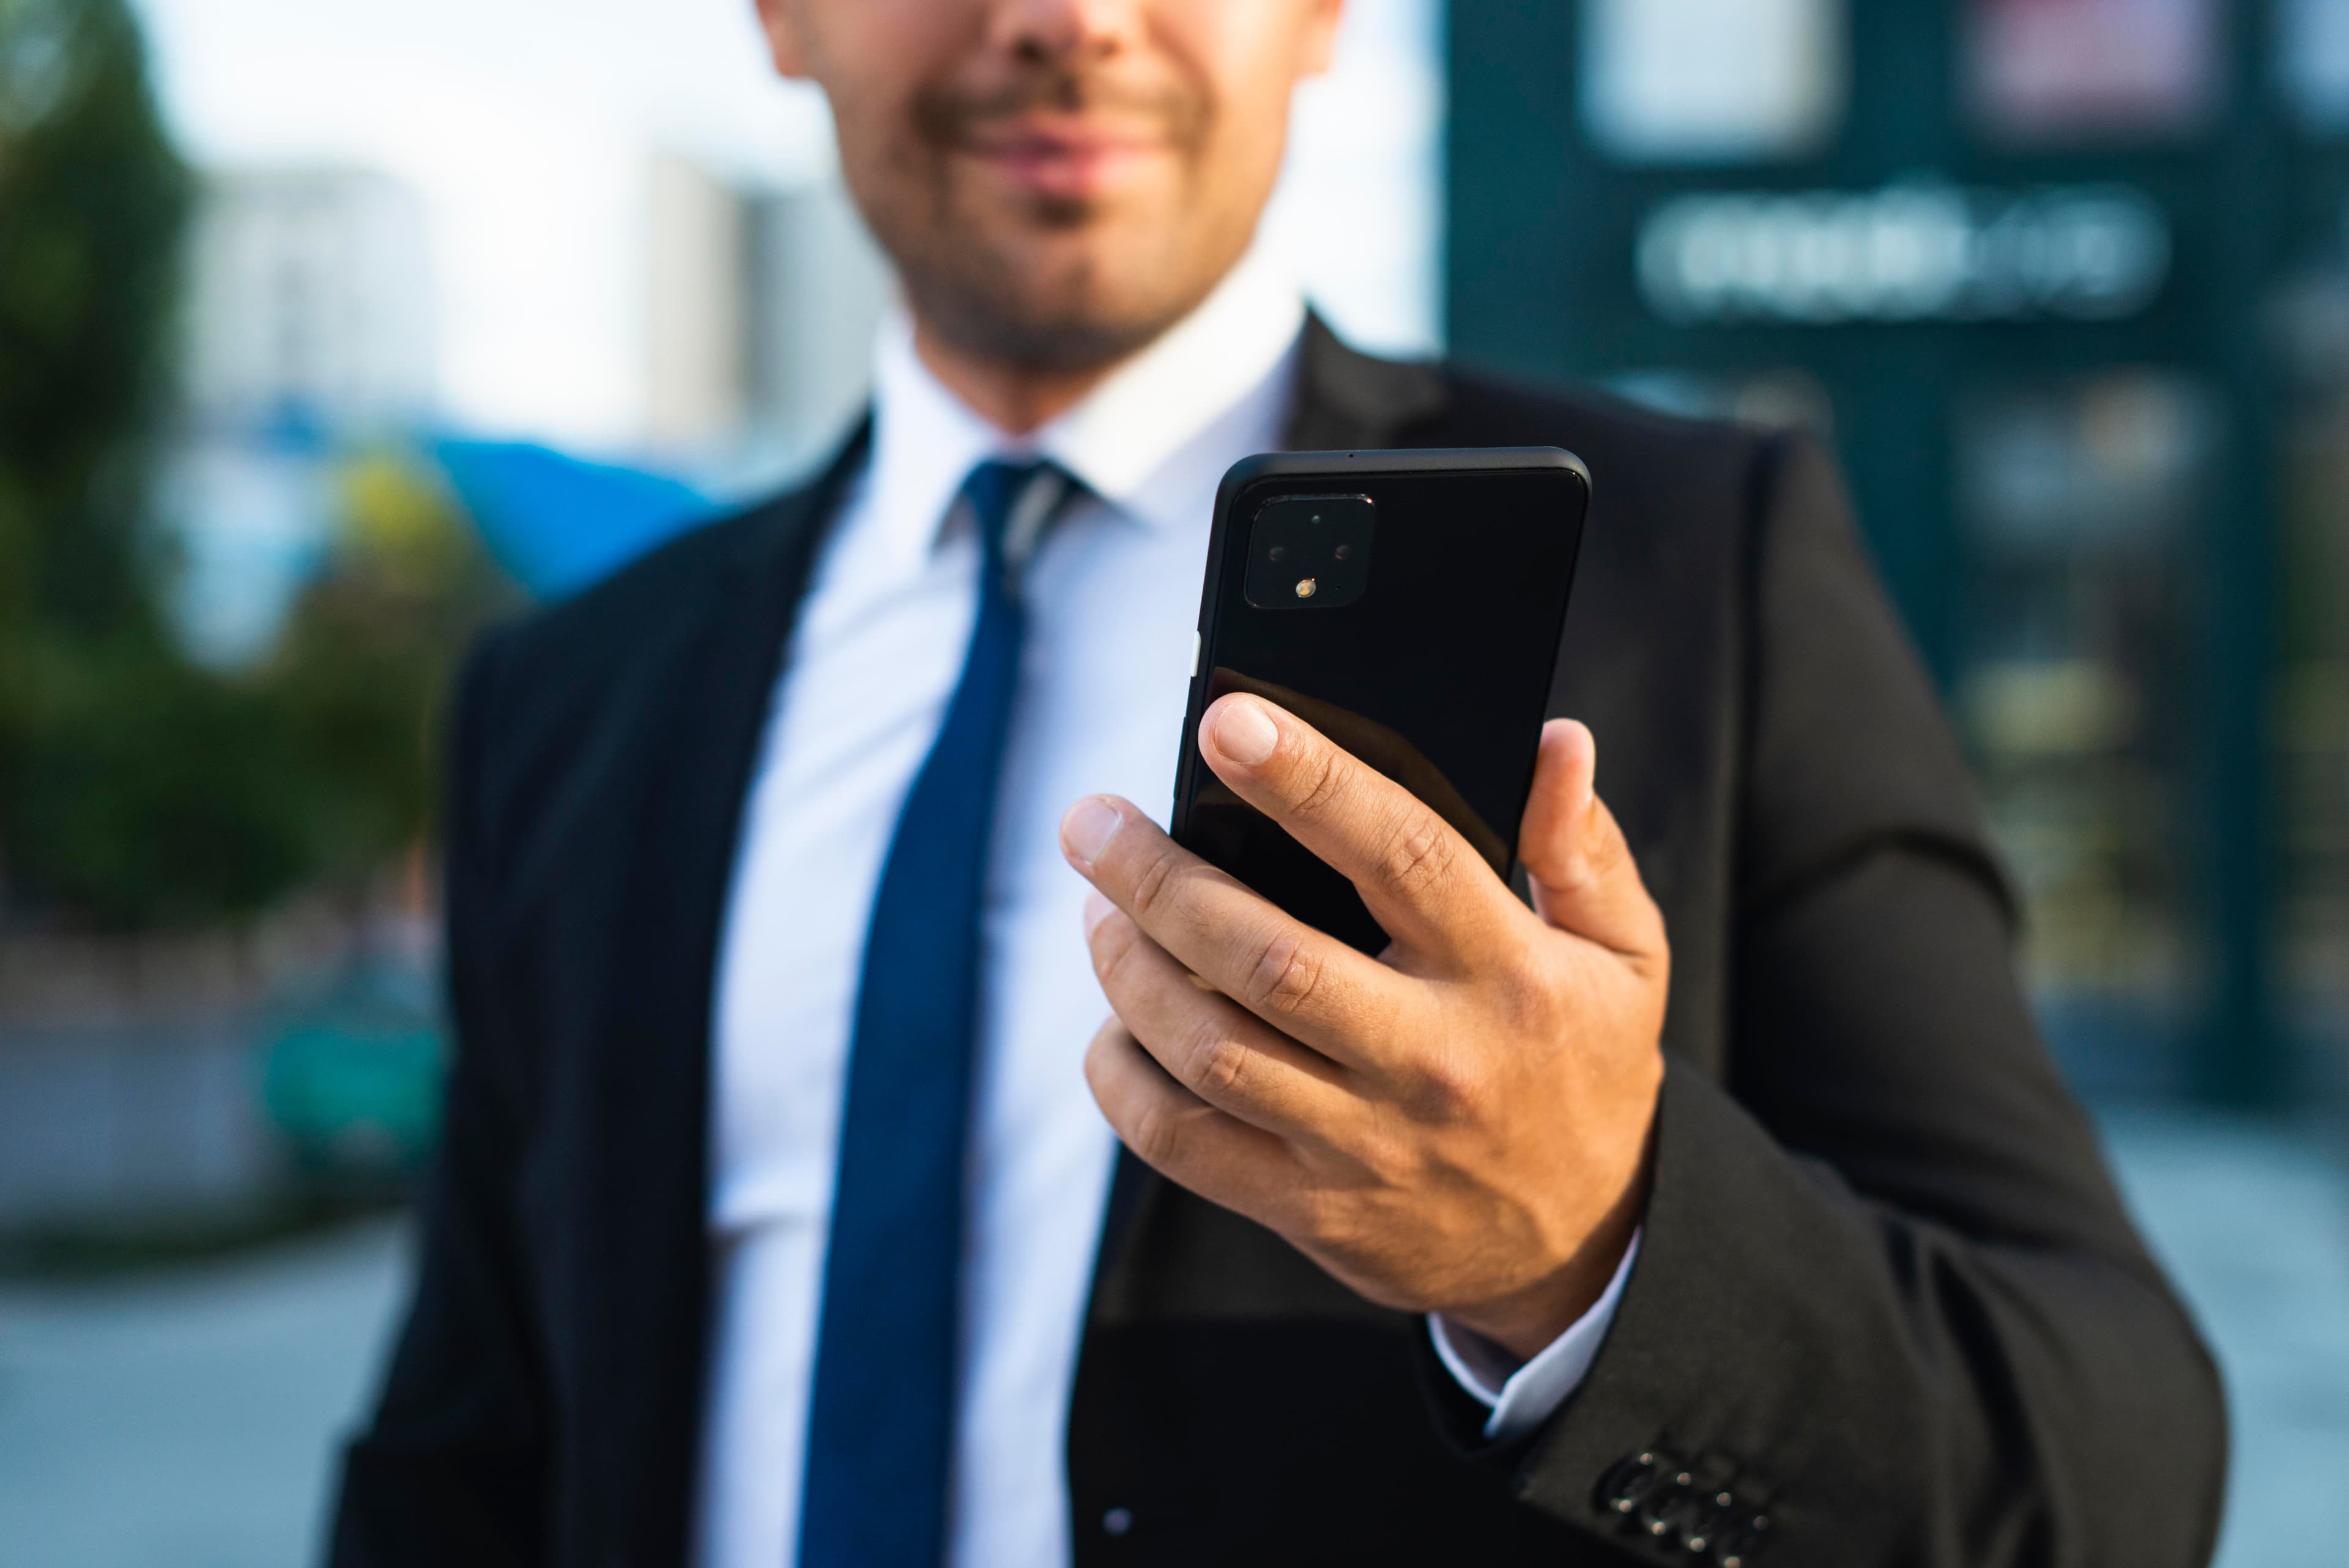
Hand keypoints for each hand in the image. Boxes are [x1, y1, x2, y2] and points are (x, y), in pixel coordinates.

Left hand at [1059, 695, 1667, 1360]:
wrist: (1586, 1247)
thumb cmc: (1587, 1069)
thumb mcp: (1626, 954)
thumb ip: (1581, 844)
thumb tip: (1558, 739)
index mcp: (1508, 974)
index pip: (1401, 854)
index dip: (1309, 782)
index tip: (1226, 722)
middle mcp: (1431, 1058)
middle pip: (1267, 958)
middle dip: (1157, 879)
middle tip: (1091, 821)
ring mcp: (1364, 1141)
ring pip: (1210, 1049)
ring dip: (1127, 967)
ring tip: (1097, 906)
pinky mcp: (1311, 1208)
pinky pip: (1182, 1142)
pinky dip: (1123, 1077)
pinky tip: (1113, 1022)